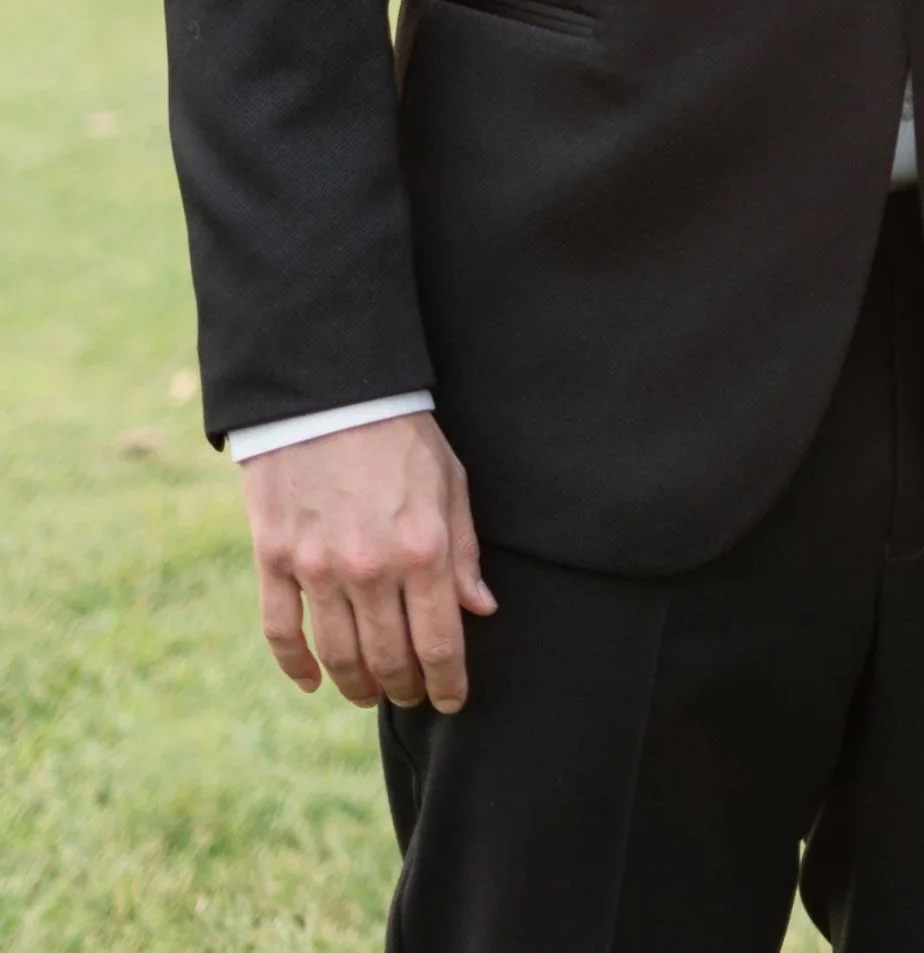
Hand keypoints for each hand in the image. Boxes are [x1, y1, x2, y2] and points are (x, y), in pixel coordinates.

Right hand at [240, 411, 494, 712]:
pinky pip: (281, 631)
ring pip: (337, 656)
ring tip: (370, 693)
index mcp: (422, 549)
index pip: (438, 643)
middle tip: (413, 696)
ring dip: (357, 685)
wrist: (330, 393)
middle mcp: (369, 569)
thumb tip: (480, 609)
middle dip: (405, 687)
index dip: (448, 682)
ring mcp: (317, 568)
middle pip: (387, 659)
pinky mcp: (274, 559)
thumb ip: (464, 551)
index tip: (453, 700)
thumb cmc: (401, 436)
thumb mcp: (450, 483)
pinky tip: (312, 681)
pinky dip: (295, 666)